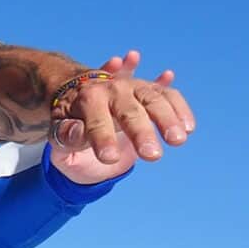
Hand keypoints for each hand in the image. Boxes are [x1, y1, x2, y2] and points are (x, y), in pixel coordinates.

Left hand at [56, 50, 193, 168]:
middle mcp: (111, 89)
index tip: (108, 158)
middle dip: (141, 132)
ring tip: (179, 140)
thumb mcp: (58, 138)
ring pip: (153, 99)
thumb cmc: (69, 130)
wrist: (81, 107)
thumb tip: (77, 131)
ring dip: (168, 118)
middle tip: (153, 156)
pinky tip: (189, 125)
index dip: (102, 138)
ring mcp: (132, 88)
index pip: (95, 119)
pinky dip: (179, 107)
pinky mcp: (148, 94)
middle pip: (128, 110)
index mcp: (86, 99)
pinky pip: (167, 95)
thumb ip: (65, 136)